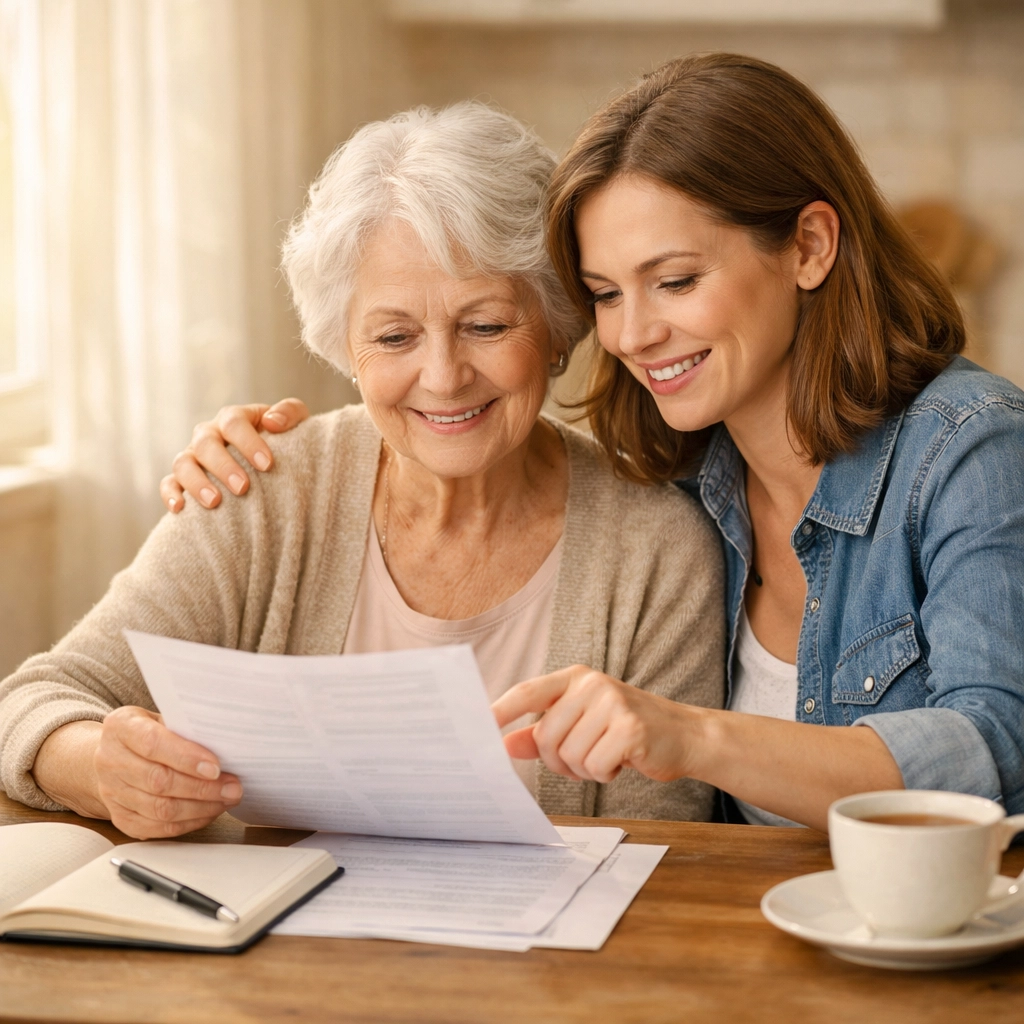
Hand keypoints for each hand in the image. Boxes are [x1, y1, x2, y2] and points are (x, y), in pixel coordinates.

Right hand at [94, 707, 242, 837]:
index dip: (186, 758)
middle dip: (202, 788)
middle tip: (233, 788)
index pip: (153, 744)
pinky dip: (188, 822)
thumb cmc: (150, 731)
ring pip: (159, 809)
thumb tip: (225, 745)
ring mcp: (111, 792)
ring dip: (200, 808)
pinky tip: (208, 812)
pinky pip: (156, 827)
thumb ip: (186, 728)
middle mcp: (110, 760)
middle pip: (158, 781)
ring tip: (226, 800)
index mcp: (121, 727)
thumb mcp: (164, 717)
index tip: (215, 767)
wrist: (116, 753)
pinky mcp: (120, 817)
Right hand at [160, 398, 308, 511]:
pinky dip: (170, 494)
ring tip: (215, 502)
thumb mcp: (295, 423)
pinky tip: (181, 508)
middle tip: (243, 488)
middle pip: (206, 442)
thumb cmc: (284, 442)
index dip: (248, 442)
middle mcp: (209, 434)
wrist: (271, 466)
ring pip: (183, 463)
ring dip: (196, 482)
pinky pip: (168, 483)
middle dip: (223, 466)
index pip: (233, 422)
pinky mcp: (182, 478)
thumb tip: (272, 422)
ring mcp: (193, 456)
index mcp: (233, 418)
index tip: (267, 465)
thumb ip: (290, 413)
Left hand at [492, 665, 691, 784]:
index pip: (527, 692)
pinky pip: (594, 765)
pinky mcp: (630, 728)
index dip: (500, 710)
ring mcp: (612, 703)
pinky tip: (622, 762)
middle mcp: (591, 685)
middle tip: (583, 762)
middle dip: (559, 762)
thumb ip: (541, 735)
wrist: (684, 735)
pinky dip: (604, 774)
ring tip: (607, 758)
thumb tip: (504, 744)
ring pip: (569, 755)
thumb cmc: (626, 731)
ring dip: (585, 770)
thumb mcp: (582, 725)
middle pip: (546, 737)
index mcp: (574, 679)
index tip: (477, 727)